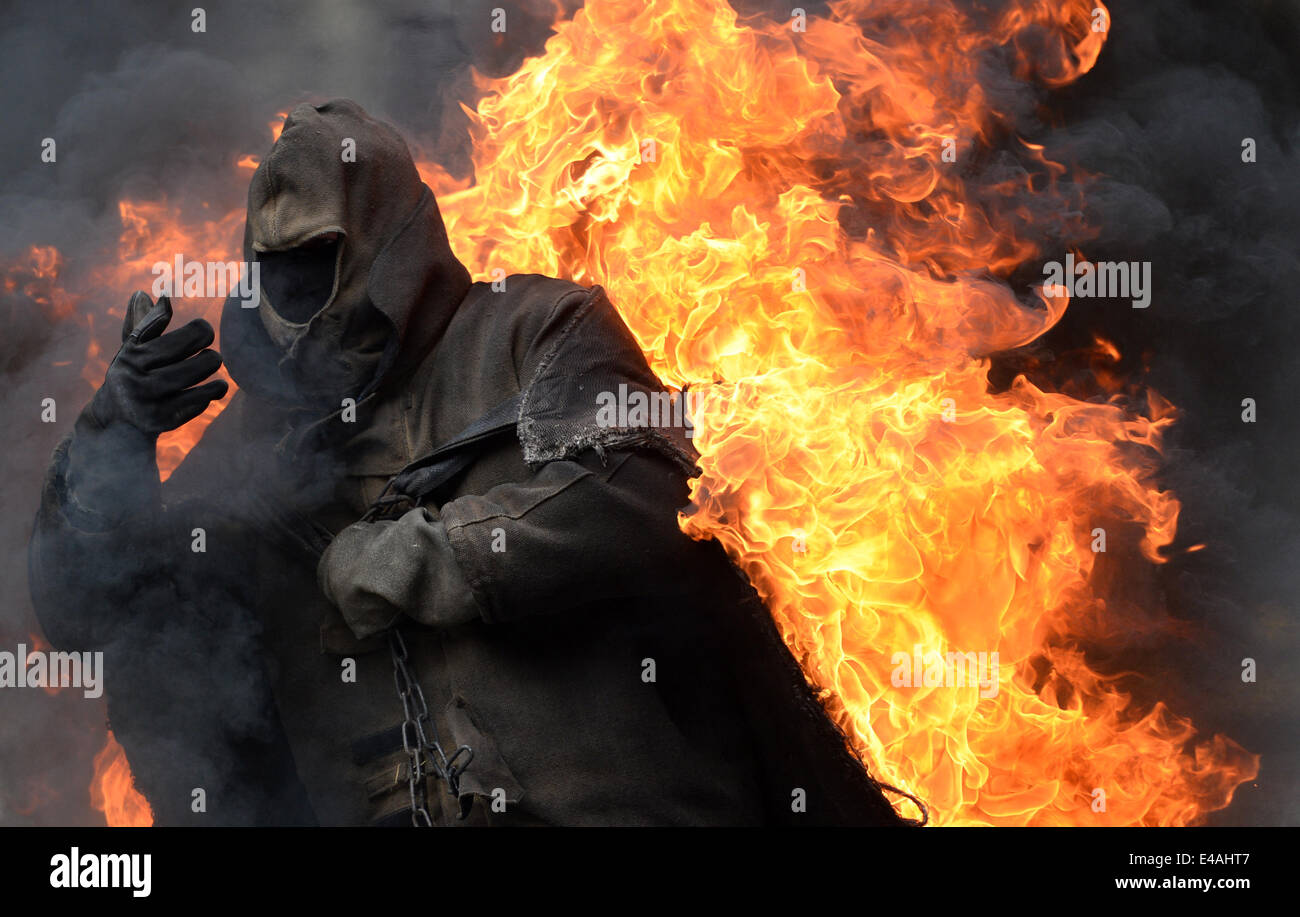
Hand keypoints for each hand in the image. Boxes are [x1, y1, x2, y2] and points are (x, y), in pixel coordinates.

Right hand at [87, 291, 227, 437]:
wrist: (117, 424)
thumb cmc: (132, 377)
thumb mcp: (133, 351)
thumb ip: (144, 324)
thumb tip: (143, 293)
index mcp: (129, 356)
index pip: (171, 335)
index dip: (198, 331)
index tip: (204, 329)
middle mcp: (134, 379)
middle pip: (188, 356)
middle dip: (207, 351)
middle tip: (211, 352)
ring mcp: (148, 402)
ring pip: (195, 378)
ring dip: (211, 370)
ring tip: (213, 366)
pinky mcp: (162, 421)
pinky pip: (198, 401)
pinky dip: (210, 393)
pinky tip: (214, 388)